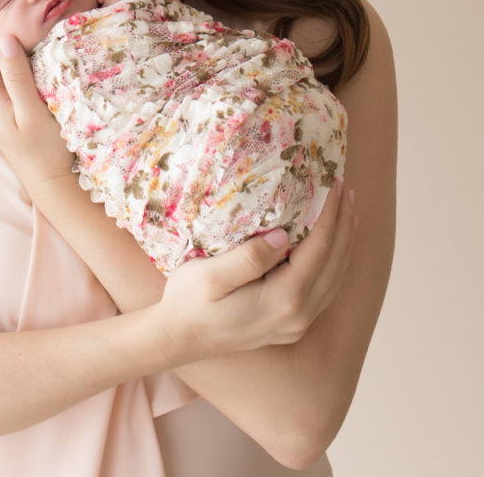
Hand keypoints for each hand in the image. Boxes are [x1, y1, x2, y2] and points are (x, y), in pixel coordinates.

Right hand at [154, 181, 356, 363]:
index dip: (330, 216)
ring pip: (335, 279)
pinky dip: (335, 263)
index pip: (318, 250)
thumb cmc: (188, 302)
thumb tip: (283, 236)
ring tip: (348, 213)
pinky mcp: (290, 326)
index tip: (334, 185)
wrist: (178, 340)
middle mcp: (298, 316)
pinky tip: (333, 248)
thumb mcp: (210, 275)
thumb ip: (249, 258)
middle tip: (346, 190)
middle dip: (344, 225)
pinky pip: (325, 290)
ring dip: (344, 244)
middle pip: (334, 264)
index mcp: (283, 300)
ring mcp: (296, 325)